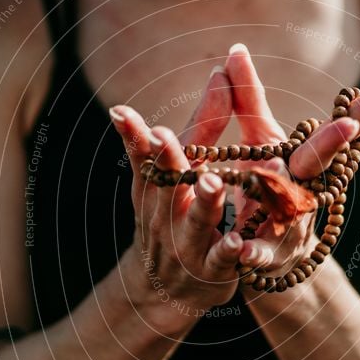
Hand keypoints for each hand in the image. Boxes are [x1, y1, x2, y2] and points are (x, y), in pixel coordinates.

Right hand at [111, 66, 241, 322]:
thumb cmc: (176, 215)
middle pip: (165, 187)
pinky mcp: (212, 270)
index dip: (133, 137)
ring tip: (211, 183)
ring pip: (194, 223)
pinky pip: (220, 261)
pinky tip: (237, 242)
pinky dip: (227, 252)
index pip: (143, 157)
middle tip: (164, 137)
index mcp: (156, 187)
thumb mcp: (184, 171)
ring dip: (201, 204)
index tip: (122, 113)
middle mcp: (164, 214)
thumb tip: (221, 71)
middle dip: (165, 161)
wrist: (167, 288)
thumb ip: (207, 124)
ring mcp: (186, 245)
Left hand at [222, 44, 359, 277]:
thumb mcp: (258, 142)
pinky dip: (252, 251)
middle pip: (320, 163)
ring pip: (291, 208)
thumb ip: (248, 98)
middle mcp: (305, 189)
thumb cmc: (265, 189)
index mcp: (306, 158)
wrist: (258, 254)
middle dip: (332, 144)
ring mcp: (289, 224)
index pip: (338, 130)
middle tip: (346, 125)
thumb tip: (234, 49)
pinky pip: (260, 253)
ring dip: (285, 193)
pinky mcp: (266, 256)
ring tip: (272, 171)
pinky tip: (242, 251)